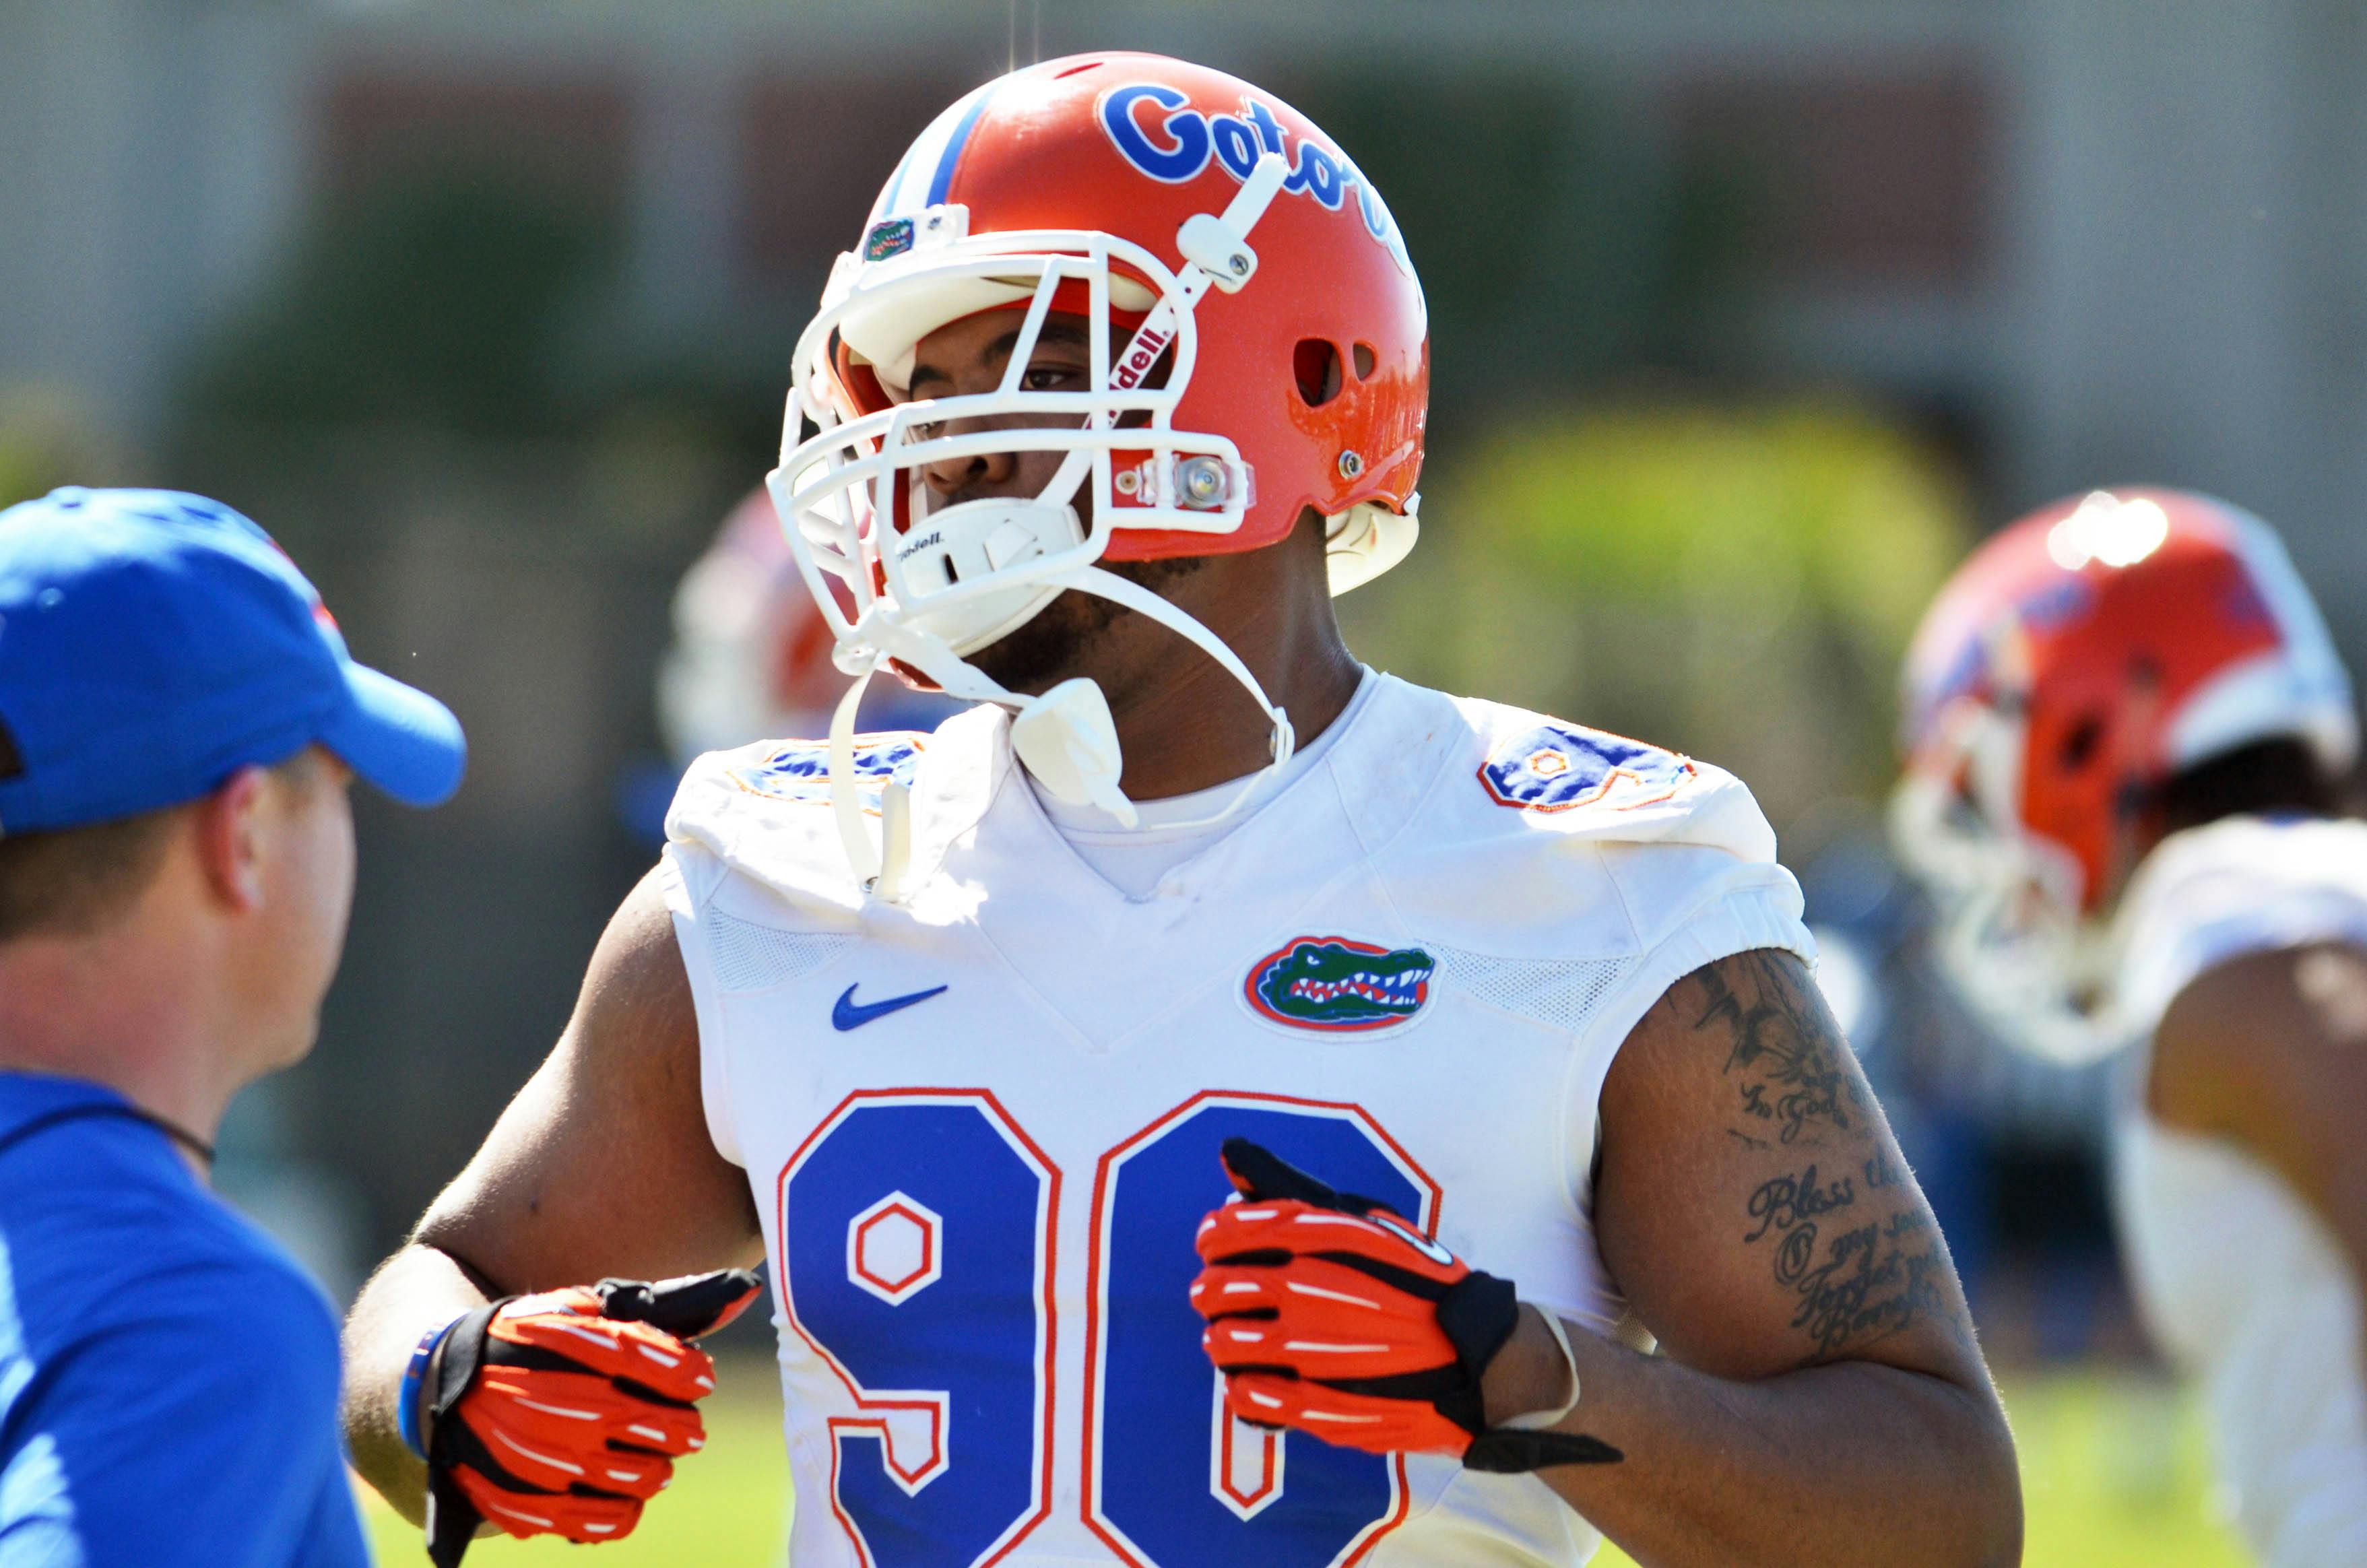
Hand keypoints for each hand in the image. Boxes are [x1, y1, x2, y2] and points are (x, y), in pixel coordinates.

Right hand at [421, 1269, 760, 1565]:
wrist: (445, 1382)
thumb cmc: (536, 1340)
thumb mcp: (590, 1309)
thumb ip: (669, 1304)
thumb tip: (747, 1289)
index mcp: (570, 1347)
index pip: (656, 1361)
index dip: (688, 1374)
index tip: (698, 1378)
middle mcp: (556, 1403)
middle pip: (658, 1427)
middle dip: (682, 1426)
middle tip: (681, 1424)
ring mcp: (539, 1459)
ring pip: (639, 1478)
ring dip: (658, 1468)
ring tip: (651, 1456)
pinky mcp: (525, 1502)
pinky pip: (601, 1521)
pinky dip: (624, 1510)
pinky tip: (622, 1490)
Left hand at [1189, 1139, 1619, 1471]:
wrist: (1478, 1357)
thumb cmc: (1421, 1285)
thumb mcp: (1369, 1222)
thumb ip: (1295, 1192)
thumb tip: (1231, 1152)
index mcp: (1320, 1240)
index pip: (1228, 1232)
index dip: (1213, 1239)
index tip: (1215, 1246)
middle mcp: (1309, 1290)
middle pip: (1216, 1290)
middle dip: (1211, 1291)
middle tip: (1220, 1299)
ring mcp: (1311, 1351)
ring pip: (1223, 1344)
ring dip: (1220, 1340)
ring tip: (1232, 1341)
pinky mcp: (1320, 1403)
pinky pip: (1249, 1397)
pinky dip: (1241, 1388)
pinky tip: (1252, 1381)